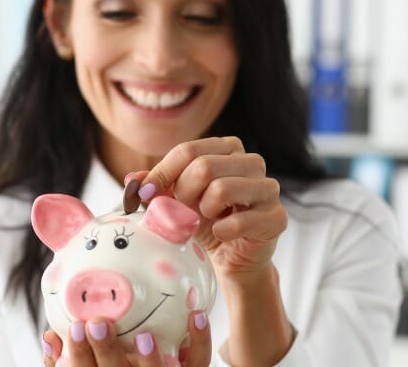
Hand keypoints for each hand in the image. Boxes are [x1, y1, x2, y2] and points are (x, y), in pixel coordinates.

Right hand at [42, 311, 211, 365]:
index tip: (75, 328)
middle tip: (99, 323)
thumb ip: (60, 358)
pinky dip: (200, 340)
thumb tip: (51, 336)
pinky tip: (196, 315)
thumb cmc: (109, 365)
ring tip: (145, 337)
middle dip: (107, 350)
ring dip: (150, 359)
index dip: (78, 355)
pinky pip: (198, 361)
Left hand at [129, 137, 287, 278]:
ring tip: (206, 219)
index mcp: (227, 149)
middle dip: (184, 193)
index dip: (162, 174)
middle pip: (204, 166)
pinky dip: (221, 231)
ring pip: (222, 188)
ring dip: (204, 210)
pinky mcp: (276, 217)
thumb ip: (155, 187)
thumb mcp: (174, 201)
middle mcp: (252, 162)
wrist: (231, 258)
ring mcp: (268, 189)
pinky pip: (240, 220)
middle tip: (183, 211)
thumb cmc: (204, 223)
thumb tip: (132, 181)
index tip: (146, 194)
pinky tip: (220, 234)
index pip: (188, 150)